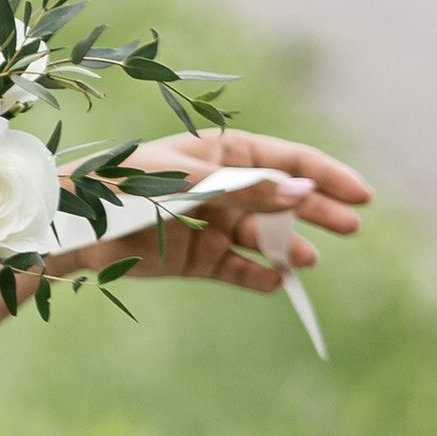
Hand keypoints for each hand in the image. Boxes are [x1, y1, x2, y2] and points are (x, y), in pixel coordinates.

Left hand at [103, 126, 372, 295]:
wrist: (74, 226)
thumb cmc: (126, 185)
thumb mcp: (188, 182)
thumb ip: (245, 190)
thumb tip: (300, 191)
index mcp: (221, 153)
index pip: (287, 161)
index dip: (326, 175)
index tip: (362, 196)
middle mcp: (223, 188)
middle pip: (284, 200)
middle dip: (318, 211)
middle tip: (350, 228)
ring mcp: (212, 224)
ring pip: (265, 237)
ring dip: (288, 248)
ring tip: (306, 260)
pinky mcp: (197, 258)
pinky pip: (238, 269)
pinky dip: (258, 277)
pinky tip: (274, 282)